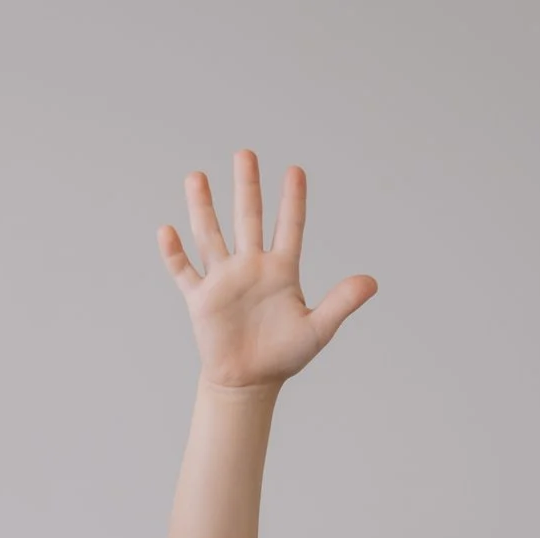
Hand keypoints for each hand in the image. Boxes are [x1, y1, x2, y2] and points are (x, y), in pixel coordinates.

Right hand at [162, 151, 375, 391]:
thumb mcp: (318, 329)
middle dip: (246, 187)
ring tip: (197, 177)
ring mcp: (223, 280)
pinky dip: (174, 254)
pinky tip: (167, 231)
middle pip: (248, 219)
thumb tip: (372, 282)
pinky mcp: (201, 300)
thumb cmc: (284, 356)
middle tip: (245, 154)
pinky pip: (185, 272)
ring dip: (203, 207)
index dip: (292, 200)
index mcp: (281, 270)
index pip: (289, 227)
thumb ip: (341, 302)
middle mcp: (251, 267)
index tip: (295, 170)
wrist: (249, 382)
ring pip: (211, 236)